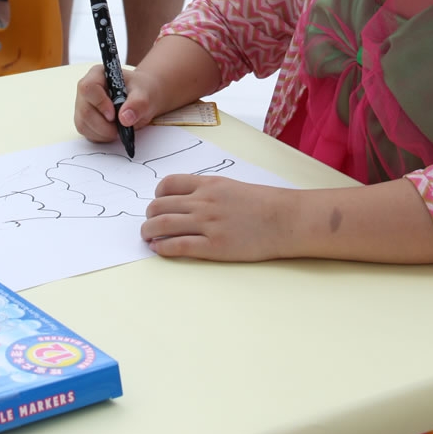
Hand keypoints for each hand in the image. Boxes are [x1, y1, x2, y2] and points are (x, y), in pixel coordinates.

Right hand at [74, 64, 160, 142]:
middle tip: (121, 127)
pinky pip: (87, 133)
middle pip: (85, 111)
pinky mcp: (84, 120)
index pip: (88, 88)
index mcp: (98, 75)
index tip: (114, 115)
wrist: (141, 99)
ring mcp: (82, 106)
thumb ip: (137, 103)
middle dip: (104, 125)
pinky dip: (101, 137)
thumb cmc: (140, 91)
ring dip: (103, 133)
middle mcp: (86, 90)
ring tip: (119, 128)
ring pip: (83, 124)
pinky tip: (113, 132)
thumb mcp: (144, 94)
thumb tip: (125, 118)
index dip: (99, 103)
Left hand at [141, 174, 295, 260]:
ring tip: (147, 237)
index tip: (158, 203)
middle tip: (149, 223)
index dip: (157, 195)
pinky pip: (177, 246)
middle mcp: (203, 202)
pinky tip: (159, 249)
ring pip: (162, 225)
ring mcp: (207, 224)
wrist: (285, 219)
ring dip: (148, 231)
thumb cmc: (264, 204)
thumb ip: (208, 192)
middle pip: (159, 206)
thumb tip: (187, 201)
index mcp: (208, 185)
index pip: (168, 184)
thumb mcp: (232, 187)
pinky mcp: (213, 246)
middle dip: (149, 215)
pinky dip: (162, 248)